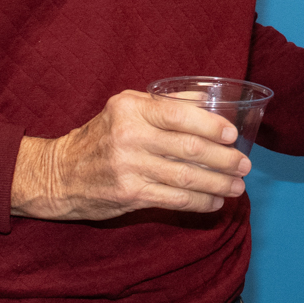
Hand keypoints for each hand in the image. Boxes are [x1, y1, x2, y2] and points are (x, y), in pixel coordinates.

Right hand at [11, 90, 251, 219]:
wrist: (59, 173)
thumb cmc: (100, 136)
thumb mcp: (125, 108)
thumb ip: (165, 102)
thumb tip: (207, 100)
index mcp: (131, 108)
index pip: (180, 115)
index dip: (212, 126)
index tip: (233, 135)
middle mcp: (130, 135)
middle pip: (189, 148)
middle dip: (224, 159)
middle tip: (244, 165)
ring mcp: (129, 167)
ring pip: (185, 177)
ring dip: (218, 183)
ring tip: (237, 186)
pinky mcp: (129, 194)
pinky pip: (173, 199)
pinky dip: (199, 202)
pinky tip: (214, 202)